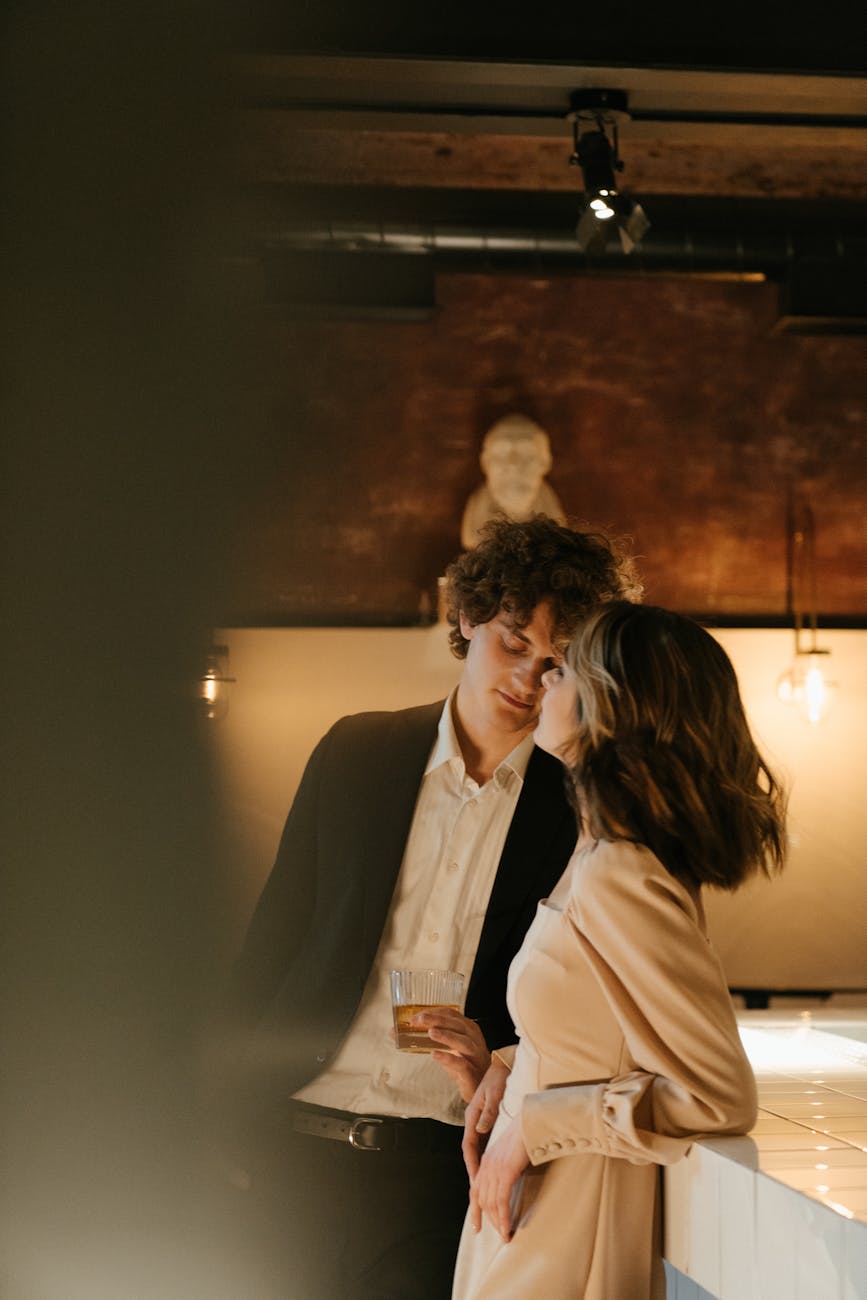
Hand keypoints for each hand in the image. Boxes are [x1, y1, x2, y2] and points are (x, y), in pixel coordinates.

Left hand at [411, 1008, 490, 1101]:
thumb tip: (395, 1032)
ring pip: (465, 1042)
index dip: (434, 1013)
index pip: (452, 1015)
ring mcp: (476, 1058)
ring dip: (447, 1036)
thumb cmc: (463, 1066)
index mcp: (468, 1030)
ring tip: (431, 1033)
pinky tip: (436, 1055)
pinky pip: (463, 1065)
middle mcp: (474, 1041)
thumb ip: (425, 1040)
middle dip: (438, 1020)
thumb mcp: (446, 1050)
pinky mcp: (473, 1075)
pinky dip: (449, 1059)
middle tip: (419, 1019)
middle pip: (458, 1025)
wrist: (481, 1091)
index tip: (416, 1015)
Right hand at [462, 1055, 510, 1179]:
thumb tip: (480, 1131)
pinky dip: (488, 1159)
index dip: (471, 1164)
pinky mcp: (489, 1123)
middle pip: (471, 1152)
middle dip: (474, 1172)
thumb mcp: (494, 1094)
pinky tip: (494, 1171)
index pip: (468, 1145)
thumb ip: (488, 1112)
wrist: (504, 1064)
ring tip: (485, 1189)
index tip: (475, 1181)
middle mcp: (474, 1121)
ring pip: (479, 1151)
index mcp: (472, 1115)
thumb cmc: (500, 1078)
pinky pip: (487, 1145)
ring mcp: (481, 1123)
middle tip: (478, 1193)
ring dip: (481, 1169)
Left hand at [470, 1116, 528, 1242]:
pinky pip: (501, 1201)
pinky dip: (503, 1218)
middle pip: (481, 1199)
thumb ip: (505, 1166)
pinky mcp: (506, 1172)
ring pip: (490, 1203)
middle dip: (488, 1220)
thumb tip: (508, 1182)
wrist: (532, 1120)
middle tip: (499, 1233)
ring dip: (498, 1222)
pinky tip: (508, 1229)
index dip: (475, 1209)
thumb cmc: (526, 1135)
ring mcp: (495, 1168)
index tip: (477, 1226)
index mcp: (486, 1160)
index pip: (475, 1189)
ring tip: (505, 1235)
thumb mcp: (510, 1152)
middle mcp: (487, 1165)